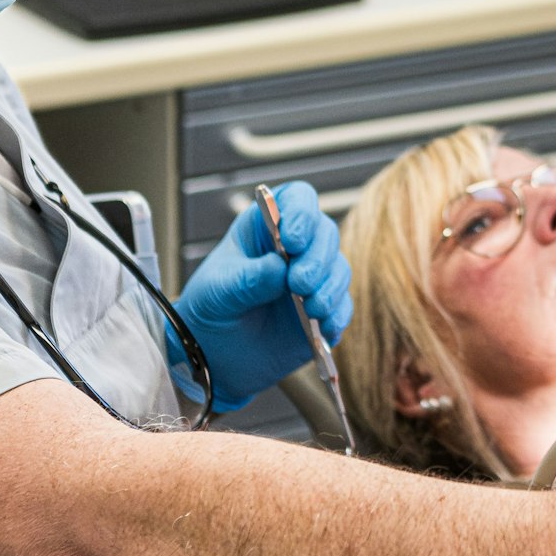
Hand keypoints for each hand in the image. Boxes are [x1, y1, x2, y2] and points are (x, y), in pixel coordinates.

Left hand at [173, 182, 352, 411]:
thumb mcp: (217, 290)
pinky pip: (343, 307)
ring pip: (339, 269)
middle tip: (299, 283)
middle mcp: (296, 249)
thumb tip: (278, 269)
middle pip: (325, 234)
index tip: (292, 240)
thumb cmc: (211, 308)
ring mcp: (313, 279)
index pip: (297, 200)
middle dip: (317, 258)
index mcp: (267, 227)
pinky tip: (324, 328)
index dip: (302, 213)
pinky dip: (338, 315)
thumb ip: (246, 278)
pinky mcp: (324, 310)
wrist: (215, 355)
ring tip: (310, 309)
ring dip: (330, 288)